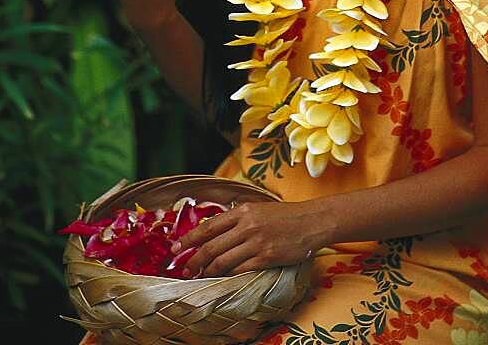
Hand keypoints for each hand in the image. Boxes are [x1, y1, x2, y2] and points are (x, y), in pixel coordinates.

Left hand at [170, 200, 322, 277]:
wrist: (312, 222)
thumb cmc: (285, 215)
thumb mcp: (259, 208)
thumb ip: (238, 216)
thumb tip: (215, 227)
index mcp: (243, 211)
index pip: (209, 226)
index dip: (189, 238)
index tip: (176, 247)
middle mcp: (247, 225)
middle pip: (212, 246)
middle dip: (194, 259)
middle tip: (184, 268)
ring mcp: (257, 242)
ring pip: (223, 260)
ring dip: (208, 271)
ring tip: (199, 276)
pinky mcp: (266, 257)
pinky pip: (240, 269)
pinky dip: (228, 275)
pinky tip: (222, 278)